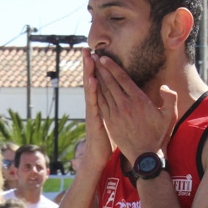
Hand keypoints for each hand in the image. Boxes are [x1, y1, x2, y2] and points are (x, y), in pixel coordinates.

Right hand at [80, 48, 116, 172]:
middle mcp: (94, 106)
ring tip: (89, 58)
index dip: (97, 69)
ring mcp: (93, 113)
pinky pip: (94, 103)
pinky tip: (93, 80)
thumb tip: (120, 99)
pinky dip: (92, 91)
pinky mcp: (94, 121)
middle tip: (86, 49)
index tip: (97, 53)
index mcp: (101, 105)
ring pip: (90, 89)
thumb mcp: (113, 122)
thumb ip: (115, 109)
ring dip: (89, 73)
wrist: (100, 158)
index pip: (99, 82)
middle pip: (92, 81)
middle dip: (89, 65)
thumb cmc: (109, 140)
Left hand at [93, 53, 176, 162]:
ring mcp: (115, 114)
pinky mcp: (109, 122)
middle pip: (110, 82)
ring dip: (96, 78)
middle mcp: (124, 105)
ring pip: (103, 92)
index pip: (122, 79)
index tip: (104, 58)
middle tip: (94, 57)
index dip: (112, 67)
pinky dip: (95, 93)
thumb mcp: (170, 116)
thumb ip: (170, 98)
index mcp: (138, 100)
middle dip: (101, 68)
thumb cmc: (158, 135)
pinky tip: (92, 86)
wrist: (145, 155)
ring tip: (91, 67)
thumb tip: (164, 86)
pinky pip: (101, 104)